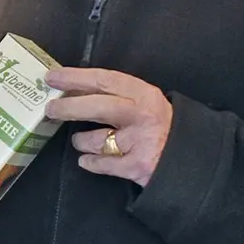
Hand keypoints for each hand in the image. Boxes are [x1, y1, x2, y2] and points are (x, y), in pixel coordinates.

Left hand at [44, 65, 172, 187]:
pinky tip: (86, 160)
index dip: (76, 77)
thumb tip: (78, 91)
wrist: (193, 160)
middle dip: (69, 107)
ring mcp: (138, 142)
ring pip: (97, 139)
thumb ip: (121, 97)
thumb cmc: (165, 128)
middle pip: (97, 106)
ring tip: (78, 140)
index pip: (104, 80)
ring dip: (81, 140)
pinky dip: (91, 162)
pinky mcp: (136, 167)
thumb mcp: (149, 104)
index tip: (54, 76)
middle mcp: (141, 115)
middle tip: (50, 108)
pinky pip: (102, 164)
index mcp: (144, 94)